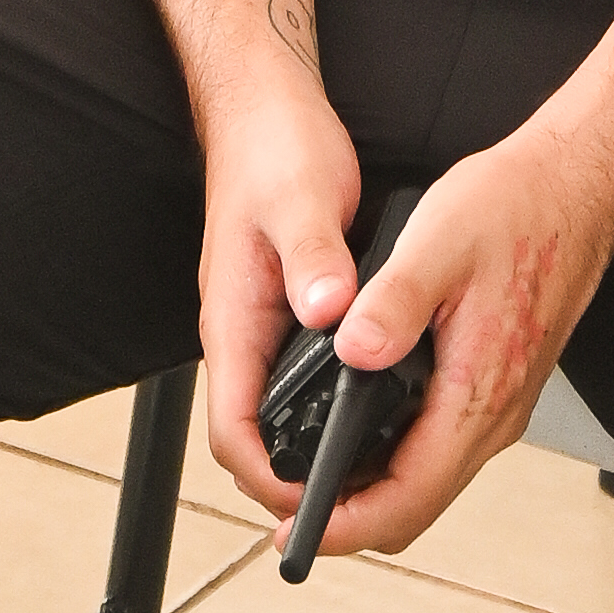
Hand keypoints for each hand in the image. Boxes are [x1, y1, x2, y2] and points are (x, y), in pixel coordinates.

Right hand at [193, 77, 366, 520]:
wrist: (264, 106)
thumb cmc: (271, 147)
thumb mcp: (301, 200)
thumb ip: (314, 258)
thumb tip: (328, 312)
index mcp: (234, 319)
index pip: (234, 432)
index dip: (271, 479)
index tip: (316, 503)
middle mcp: (244, 331)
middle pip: (256, 439)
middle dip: (298, 482)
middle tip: (362, 507)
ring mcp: (265, 323)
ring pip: (281, 413)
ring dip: (317, 450)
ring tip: (379, 474)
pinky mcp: (290, 310)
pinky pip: (303, 380)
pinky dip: (334, 408)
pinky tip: (379, 407)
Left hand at [278, 126, 613, 569]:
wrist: (576, 189)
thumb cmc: (517, 210)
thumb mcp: (438, 241)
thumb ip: (393, 303)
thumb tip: (350, 352)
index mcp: (476, 395)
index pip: (406, 501)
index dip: (344, 527)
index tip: (294, 532)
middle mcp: (492, 416)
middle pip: (414, 506)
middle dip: (348, 516)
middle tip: (286, 501)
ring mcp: (498, 406)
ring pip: (427, 479)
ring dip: (370, 488)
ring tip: (310, 468)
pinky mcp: (496, 386)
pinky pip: (441, 445)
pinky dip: (395, 455)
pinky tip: (359, 425)